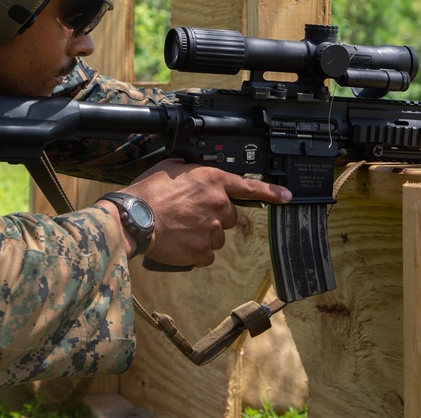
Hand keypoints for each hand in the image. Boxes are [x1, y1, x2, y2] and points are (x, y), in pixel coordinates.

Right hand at [112, 159, 291, 267]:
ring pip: (217, 236)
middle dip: (214, 216)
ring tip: (180, 228)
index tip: (286, 197)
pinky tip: (179, 242)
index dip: (271, 192)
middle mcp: (218, 204)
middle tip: (190, 214)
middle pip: (229, 215)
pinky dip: (195, 251)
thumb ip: (192, 170)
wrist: (134, 218)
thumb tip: (195, 173)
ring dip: (203, 234)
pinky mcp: (202, 251)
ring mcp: (212, 230)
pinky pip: (206, 254)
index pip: (249, 186)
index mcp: (213, 181)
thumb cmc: (148, 192)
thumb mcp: (171, 167)